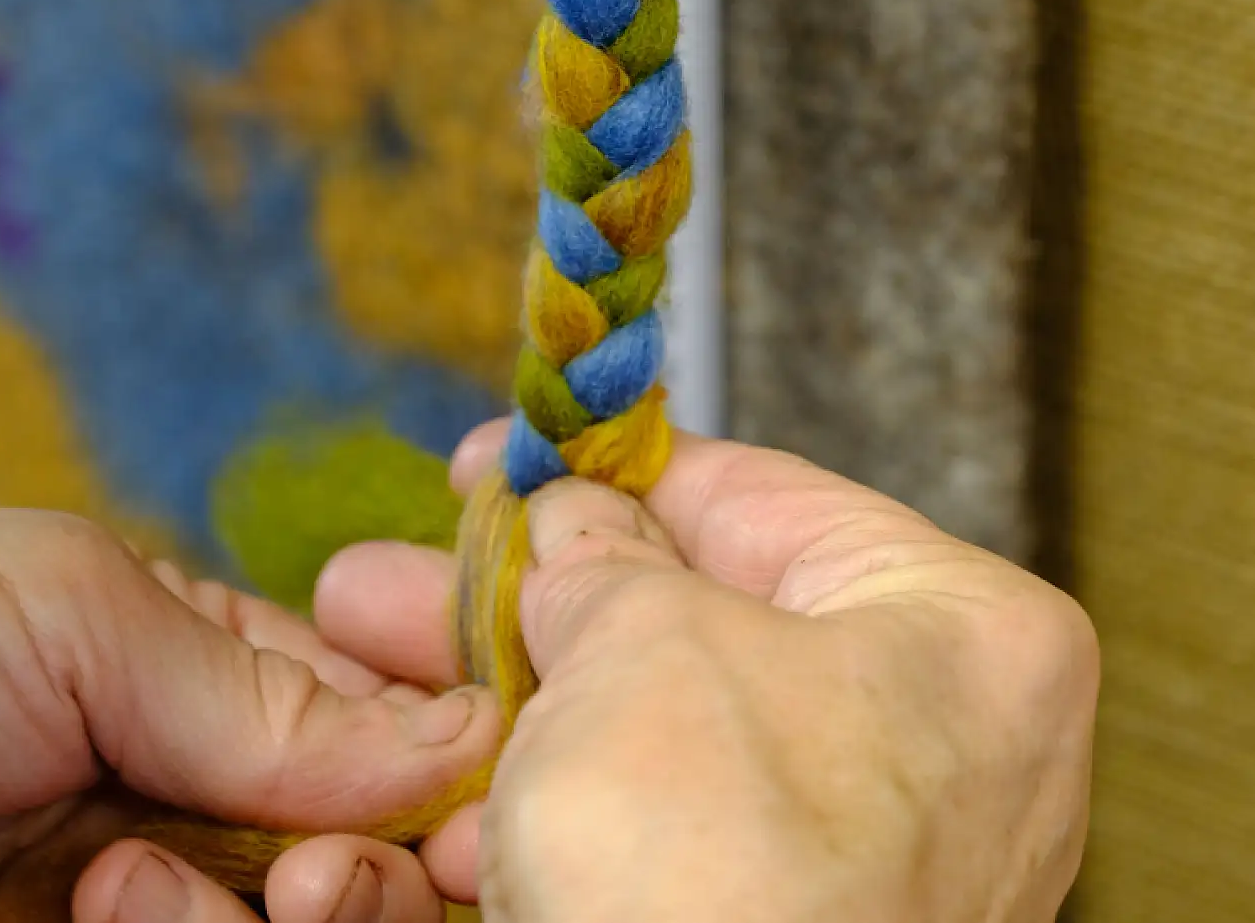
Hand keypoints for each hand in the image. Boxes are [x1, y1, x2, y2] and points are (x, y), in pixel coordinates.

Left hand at [0, 491, 497, 922]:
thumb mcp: (76, 611)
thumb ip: (266, 694)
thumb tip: (461, 734)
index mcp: (189, 679)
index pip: (372, 733)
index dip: (441, 767)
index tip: (477, 797)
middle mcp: (175, 803)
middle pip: (360, 859)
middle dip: (372, 872)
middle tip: (317, 877)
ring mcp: (127, 909)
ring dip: (280, 922)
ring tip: (142, 885)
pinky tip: (111, 913)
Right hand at [316, 425, 1098, 921]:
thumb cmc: (719, 861)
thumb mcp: (638, 640)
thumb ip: (596, 557)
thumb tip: (568, 526)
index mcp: (956, 635)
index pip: (756, 499)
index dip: (600, 470)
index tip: (494, 462)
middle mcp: (926, 748)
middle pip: (679, 626)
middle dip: (512, 608)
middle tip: (395, 579)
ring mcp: (847, 862)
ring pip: (636, 748)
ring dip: (491, 728)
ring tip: (368, 698)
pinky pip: (635, 852)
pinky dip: (527, 832)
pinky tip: (418, 833)